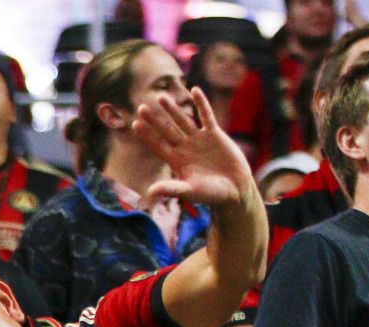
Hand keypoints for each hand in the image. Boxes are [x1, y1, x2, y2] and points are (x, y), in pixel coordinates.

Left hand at [132, 88, 253, 210]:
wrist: (234, 189)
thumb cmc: (210, 194)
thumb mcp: (189, 191)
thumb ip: (171, 189)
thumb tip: (150, 191)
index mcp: (176, 160)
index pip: (157, 145)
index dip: (146, 135)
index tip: (134, 124)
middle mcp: (184, 147)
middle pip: (166, 130)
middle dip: (154, 120)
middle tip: (141, 107)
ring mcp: (199, 139)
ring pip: (183, 120)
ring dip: (173, 109)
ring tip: (161, 97)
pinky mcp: (214, 134)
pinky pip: (206, 115)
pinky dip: (201, 103)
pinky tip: (194, 90)